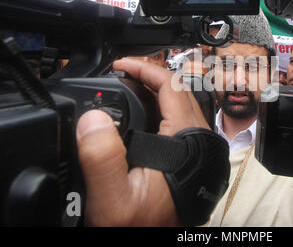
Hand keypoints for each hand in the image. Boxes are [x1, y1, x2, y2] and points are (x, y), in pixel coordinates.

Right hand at [76, 58, 208, 225]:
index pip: (172, 86)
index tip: (120, 65)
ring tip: (122, 91)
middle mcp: (198, 140)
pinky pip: (175, 122)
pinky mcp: (189, 156)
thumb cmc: (140, 228)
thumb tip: (93, 118)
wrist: (154, 244)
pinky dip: (155, 112)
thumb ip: (102, 159)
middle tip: (117, 77)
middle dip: (146, 79)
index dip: (144, 69)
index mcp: (187, 140)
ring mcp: (195, 148)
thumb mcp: (113, 200)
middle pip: (176, 93)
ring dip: (150, 95)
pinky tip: (135, 118)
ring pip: (177, 107)